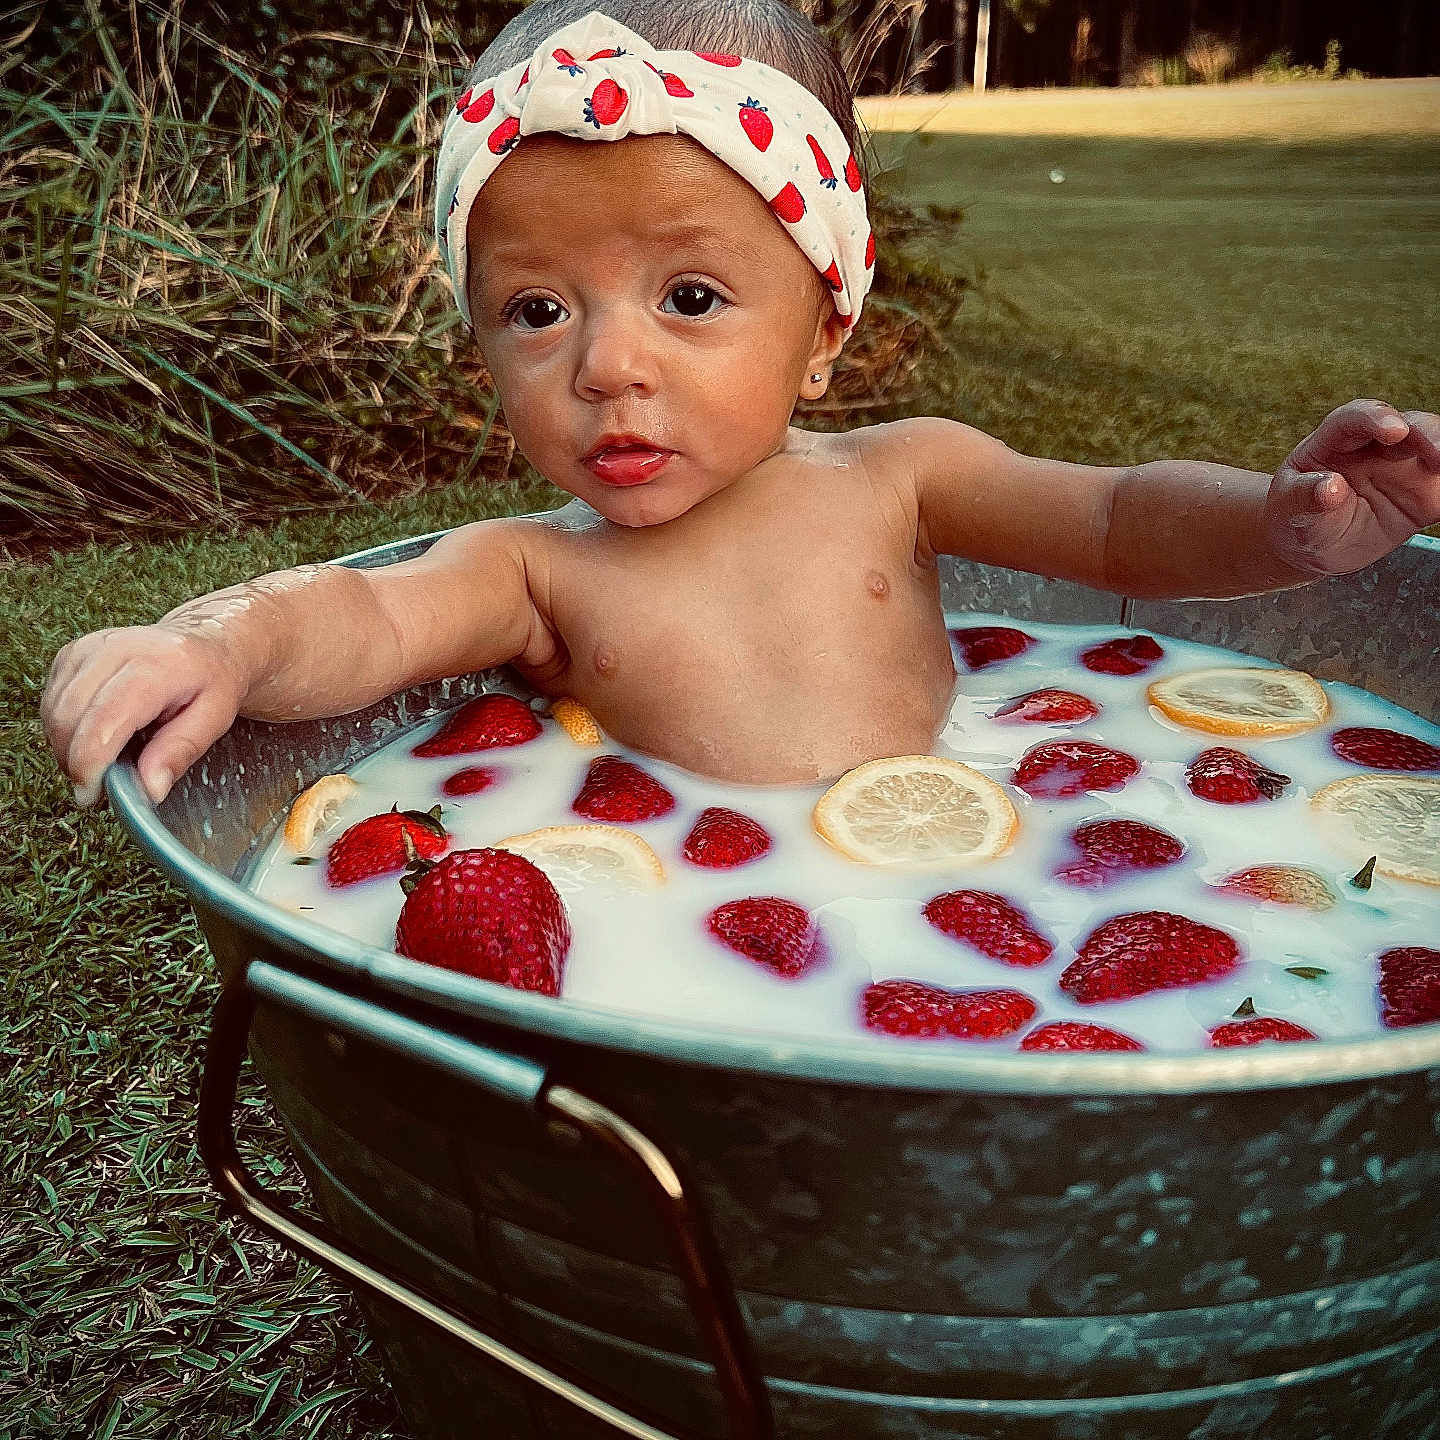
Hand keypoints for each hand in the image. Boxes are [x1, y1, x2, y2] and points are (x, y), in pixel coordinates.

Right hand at [41, 626, 249, 807]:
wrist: (205, 645)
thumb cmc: (212, 681)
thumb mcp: (214, 720)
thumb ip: (179, 753)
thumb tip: (149, 790)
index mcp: (156, 666)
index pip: (104, 719)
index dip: (90, 763)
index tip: (92, 793)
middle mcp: (115, 649)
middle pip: (70, 717)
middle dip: (75, 762)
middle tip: (98, 786)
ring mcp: (88, 648)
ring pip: (53, 712)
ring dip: (67, 748)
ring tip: (103, 759)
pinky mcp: (71, 654)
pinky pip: (50, 702)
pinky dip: (64, 729)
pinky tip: (94, 735)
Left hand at [1265, 399, 1439, 576]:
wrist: (1314, 546)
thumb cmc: (1297, 517)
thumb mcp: (1290, 509)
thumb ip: (1306, 498)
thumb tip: (1330, 489)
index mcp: (1335, 440)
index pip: (1354, 419)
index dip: (1375, 418)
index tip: (1394, 430)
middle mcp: (1376, 446)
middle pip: (1409, 426)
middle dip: (1429, 434)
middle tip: (1439, 455)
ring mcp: (1404, 467)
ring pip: (1435, 449)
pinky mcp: (1424, 493)